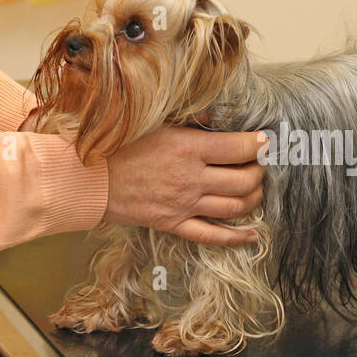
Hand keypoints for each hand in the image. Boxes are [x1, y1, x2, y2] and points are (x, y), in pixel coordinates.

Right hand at [104, 126, 265, 246]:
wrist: (89, 178)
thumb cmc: (119, 145)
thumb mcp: (156, 122)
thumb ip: (190, 120)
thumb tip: (216, 119)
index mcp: (189, 148)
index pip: (240, 148)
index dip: (260, 144)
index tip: (266, 141)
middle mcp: (192, 178)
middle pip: (244, 180)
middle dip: (259, 172)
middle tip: (259, 165)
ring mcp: (185, 204)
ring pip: (235, 207)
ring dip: (253, 199)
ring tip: (255, 190)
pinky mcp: (174, 223)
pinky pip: (211, 235)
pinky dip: (235, 237)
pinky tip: (252, 234)